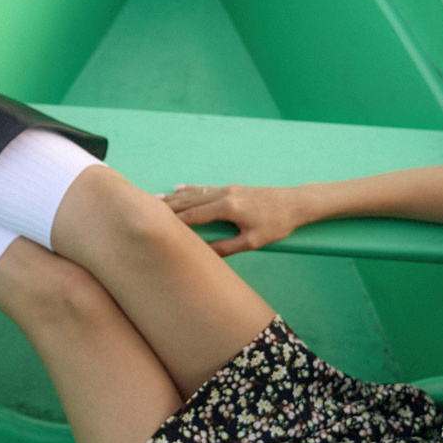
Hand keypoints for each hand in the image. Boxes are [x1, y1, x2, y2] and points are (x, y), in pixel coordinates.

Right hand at [159, 184, 303, 255]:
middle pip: (190, 201)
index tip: (156, 226)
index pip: (194, 215)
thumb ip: (227, 248)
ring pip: (195, 193)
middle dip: (169, 207)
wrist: (295, 203)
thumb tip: (205, 254)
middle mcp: (224, 195)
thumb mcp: (253, 241)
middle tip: (146, 210)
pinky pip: (205, 188)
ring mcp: (228, 189)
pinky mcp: (233, 188)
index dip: (175, 221)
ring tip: (156, 200)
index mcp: (227, 208)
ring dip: (176, 197)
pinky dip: (190, 189)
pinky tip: (180, 188)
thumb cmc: (277, 224)